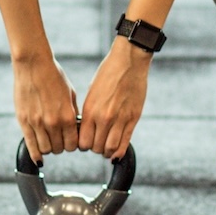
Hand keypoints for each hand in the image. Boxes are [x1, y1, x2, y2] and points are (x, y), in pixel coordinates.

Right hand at [13, 53, 78, 162]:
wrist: (33, 64)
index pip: (73, 145)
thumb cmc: (53, 76)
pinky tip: (38, 159)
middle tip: (59, 139)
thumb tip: (74, 129)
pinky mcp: (24, 121)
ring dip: (48, 148)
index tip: (70, 140)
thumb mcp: (70, 94)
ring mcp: (37, 123)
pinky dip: (35, 154)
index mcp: (68, 116)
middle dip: (61, 146)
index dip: (73, 144)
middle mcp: (53, 123)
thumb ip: (72, 113)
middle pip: (59, 149)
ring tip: (48, 140)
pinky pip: (30, 146)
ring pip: (45, 149)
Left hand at [77, 39, 150, 160]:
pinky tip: (116, 153)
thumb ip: (90, 113)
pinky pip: (125, 142)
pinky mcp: (133, 118)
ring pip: (110, 149)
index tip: (86, 142)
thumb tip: (87, 131)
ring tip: (106, 149)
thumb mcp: (92, 93)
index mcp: (90, 110)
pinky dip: (119, 152)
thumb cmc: (108, 74)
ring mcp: (120, 119)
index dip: (83, 145)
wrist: (128, 61)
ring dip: (107, 152)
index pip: (83, 142)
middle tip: (97, 145)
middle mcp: (104, 117)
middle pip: (96, 147)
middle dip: (95, 149)